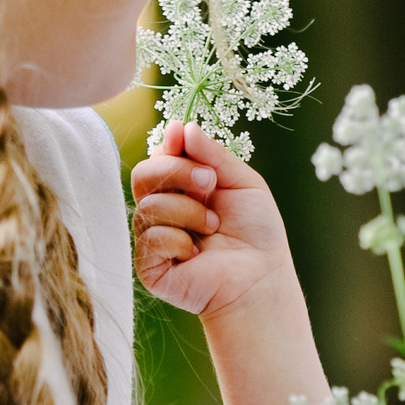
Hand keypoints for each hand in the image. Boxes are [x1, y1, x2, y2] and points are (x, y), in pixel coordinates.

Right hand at [131, 122, 294, 316]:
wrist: (262, 278)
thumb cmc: (257, 232)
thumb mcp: (242, 182)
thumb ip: (212, 154)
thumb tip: (181, 127)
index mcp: (182, 188)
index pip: (159, 157)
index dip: (168, 146)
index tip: (182, 138)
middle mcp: (164, 209)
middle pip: (142, 174)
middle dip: (176, 171)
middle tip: (209, 184)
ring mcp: (153, 238)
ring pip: (149, 205)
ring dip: (189, 212)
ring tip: (213, 227)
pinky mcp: (149, 266)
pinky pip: (150, 238)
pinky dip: (179, 241)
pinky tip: (196, 253)